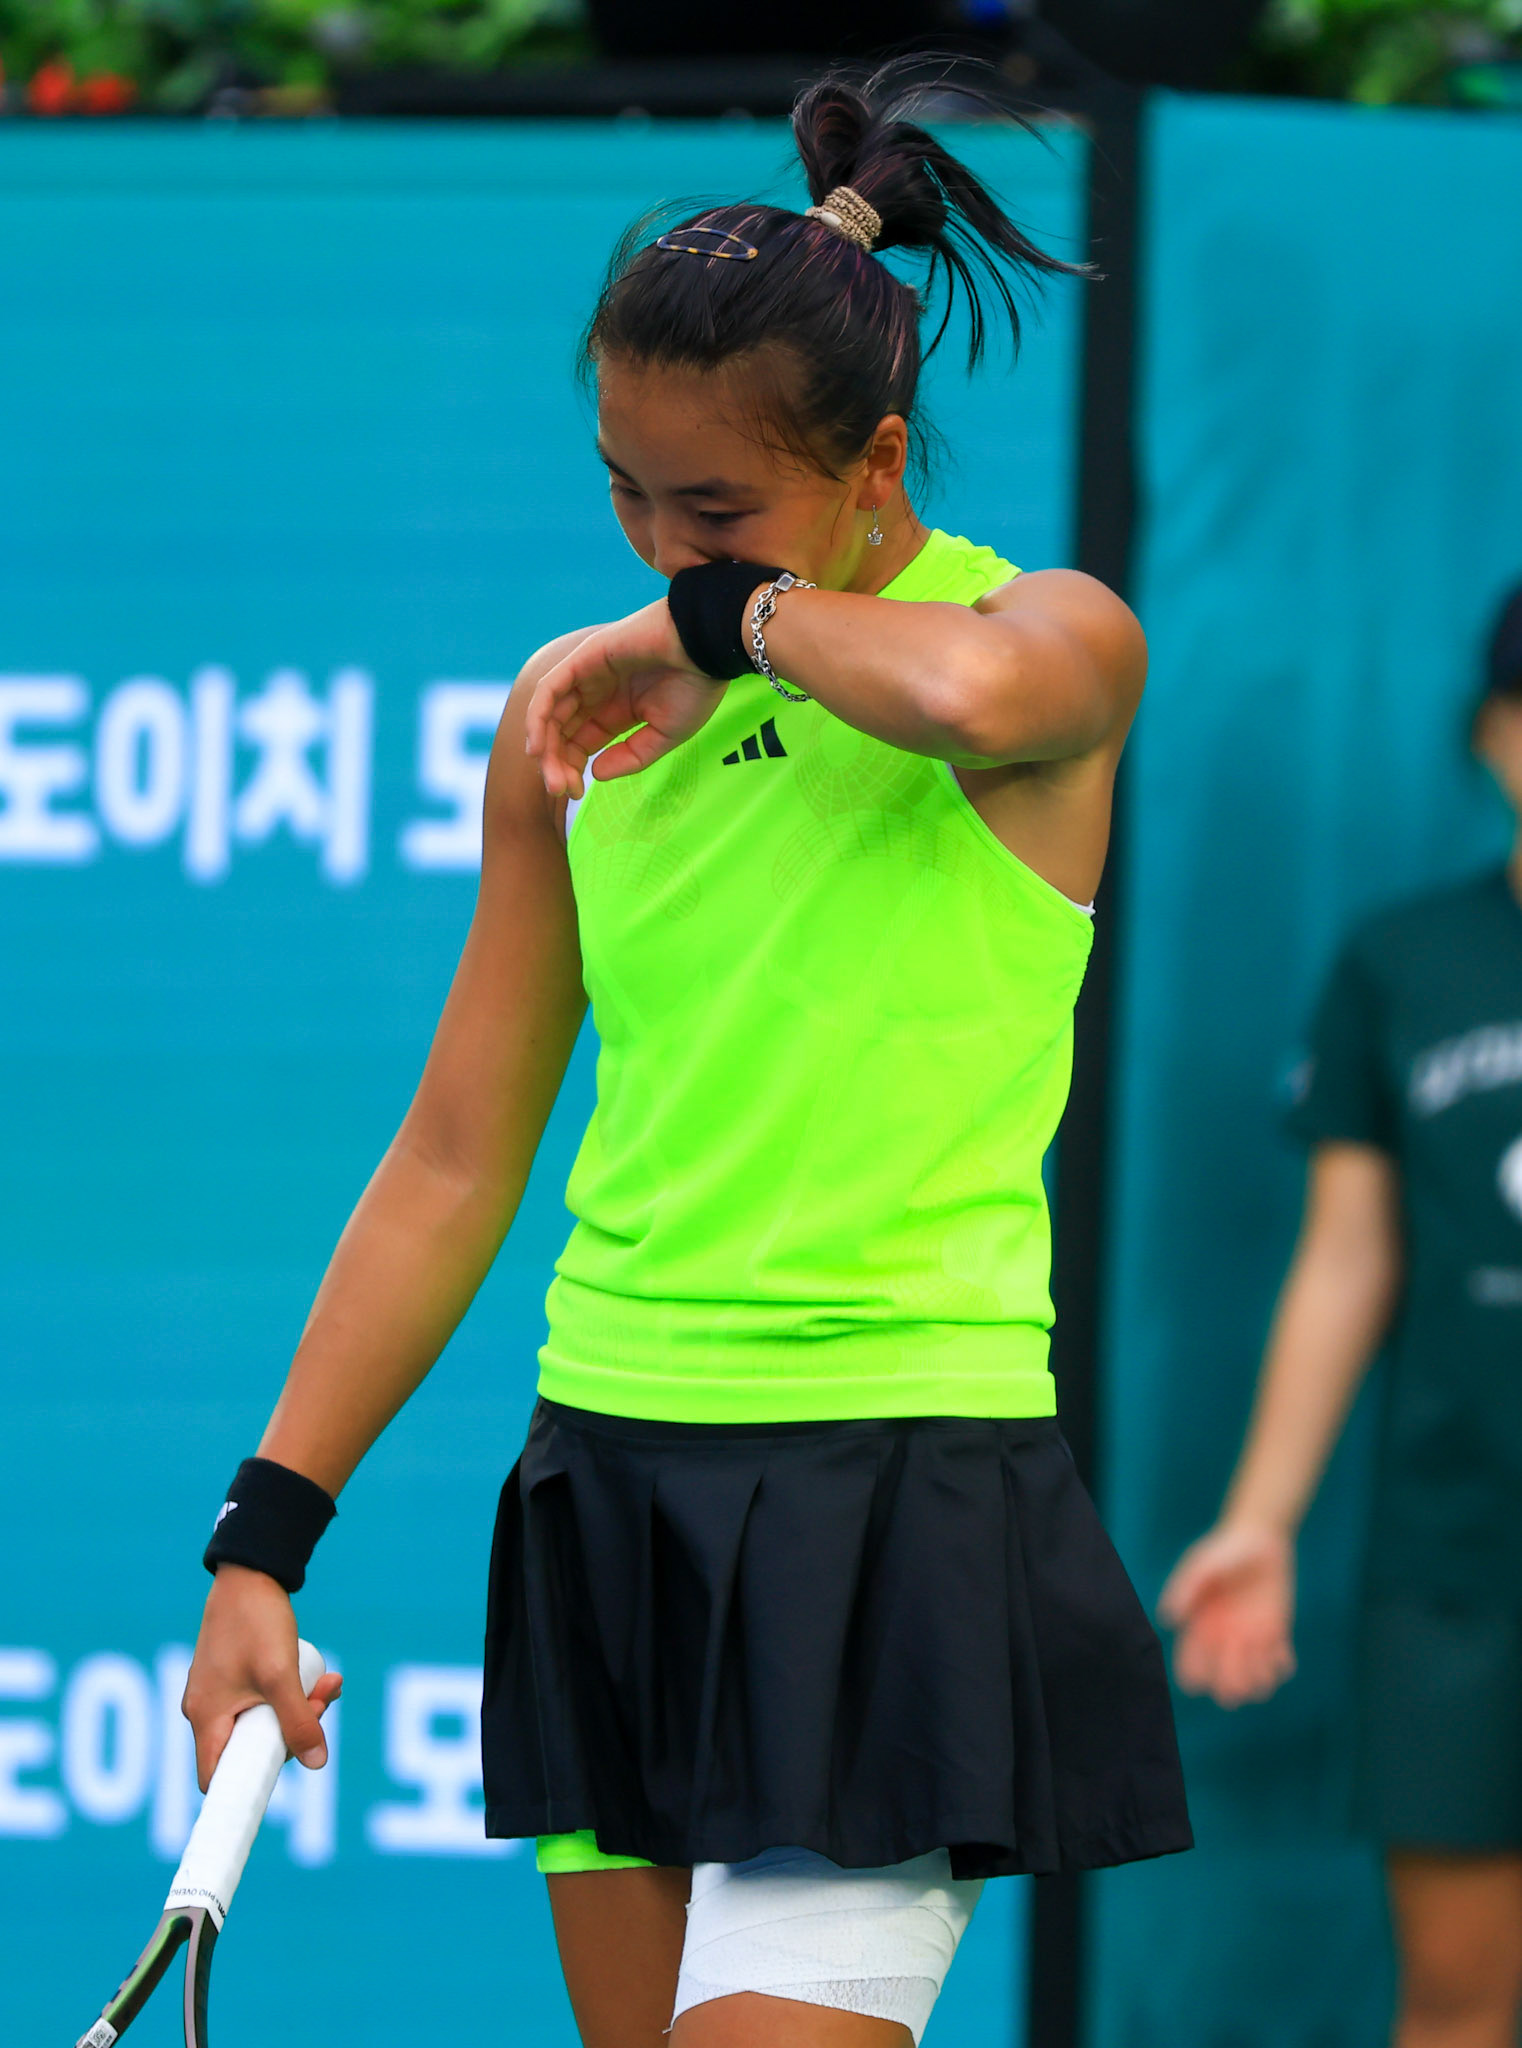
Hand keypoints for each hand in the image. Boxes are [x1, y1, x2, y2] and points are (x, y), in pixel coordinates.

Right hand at [182, 1564, 342, 1790]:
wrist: (250, 1572)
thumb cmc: (257, 1621)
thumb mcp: (280, 1674)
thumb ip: (297, 1720)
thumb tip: (317, 1763)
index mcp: (205, 1717)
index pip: (216, 1778)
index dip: (246, 1785)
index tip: (285, 1773)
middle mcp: (205, 1710)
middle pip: (249, 1748)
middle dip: (292, 1733)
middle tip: (322, 1702)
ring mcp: (218, 1693)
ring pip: (262, 1722)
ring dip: (299, 1709)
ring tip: (329, 1682)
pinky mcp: (233, 1678)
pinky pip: (262, 1701)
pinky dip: (289, 1694)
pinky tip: (318, 1676)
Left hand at [523, 599, 727, 797]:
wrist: (708, 648)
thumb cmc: (696, 687)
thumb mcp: (663, 737)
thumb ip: (631, 757)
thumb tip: (595, 774)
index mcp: (615, 711)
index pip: (580, 744)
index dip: (572, 770)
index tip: (576, 795)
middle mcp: (596, 693)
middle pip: (560, 732)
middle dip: (555, 765)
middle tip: (560, 791)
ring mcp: (586, 674)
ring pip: (550, 714)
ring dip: (545, 748)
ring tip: (552, 778)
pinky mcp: (582, 658)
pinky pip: (549, 690)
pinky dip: (538, 718)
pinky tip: (538, 747)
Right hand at [1156, 1522, 1295, 1708]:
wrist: (1260, 1538)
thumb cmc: (1225, 1549)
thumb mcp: (1201, 1564)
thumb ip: (1185, 1588)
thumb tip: (1167, 1621)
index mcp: (1200, 1628)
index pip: (1191, 1668)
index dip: (1195, 1679)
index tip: (1204, 1675)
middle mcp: (1224, 1639)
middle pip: (1224, 1682)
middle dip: (1231, 1687)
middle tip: (1239, 1675)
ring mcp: (1251, 1638)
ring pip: (1254, 1680)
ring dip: (1259, 1681)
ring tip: (1263, 1660)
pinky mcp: (1276, 1632)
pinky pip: (1280, 1665)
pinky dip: (1281, 1667)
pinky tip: (1280, 1650)